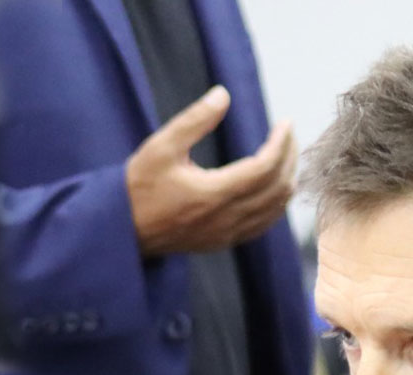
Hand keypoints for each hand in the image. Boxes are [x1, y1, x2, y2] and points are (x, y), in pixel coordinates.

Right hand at [126, 86, 297, 256]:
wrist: (123, 229)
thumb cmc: (139, 186)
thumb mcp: (161, 146)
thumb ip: (194, 120)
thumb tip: (223, 94)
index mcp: (213, 194)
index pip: (265, 167)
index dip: (281, 143)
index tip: (285, 123)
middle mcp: (225, 218)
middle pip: (277, 188)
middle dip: (289, 158)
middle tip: (288, 134)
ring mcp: (226, 234)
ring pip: (275, 209)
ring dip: (287, 180)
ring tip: (286, 156)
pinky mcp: (223, 242)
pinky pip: (263, 224)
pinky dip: (276, 203)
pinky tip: (273, 186)